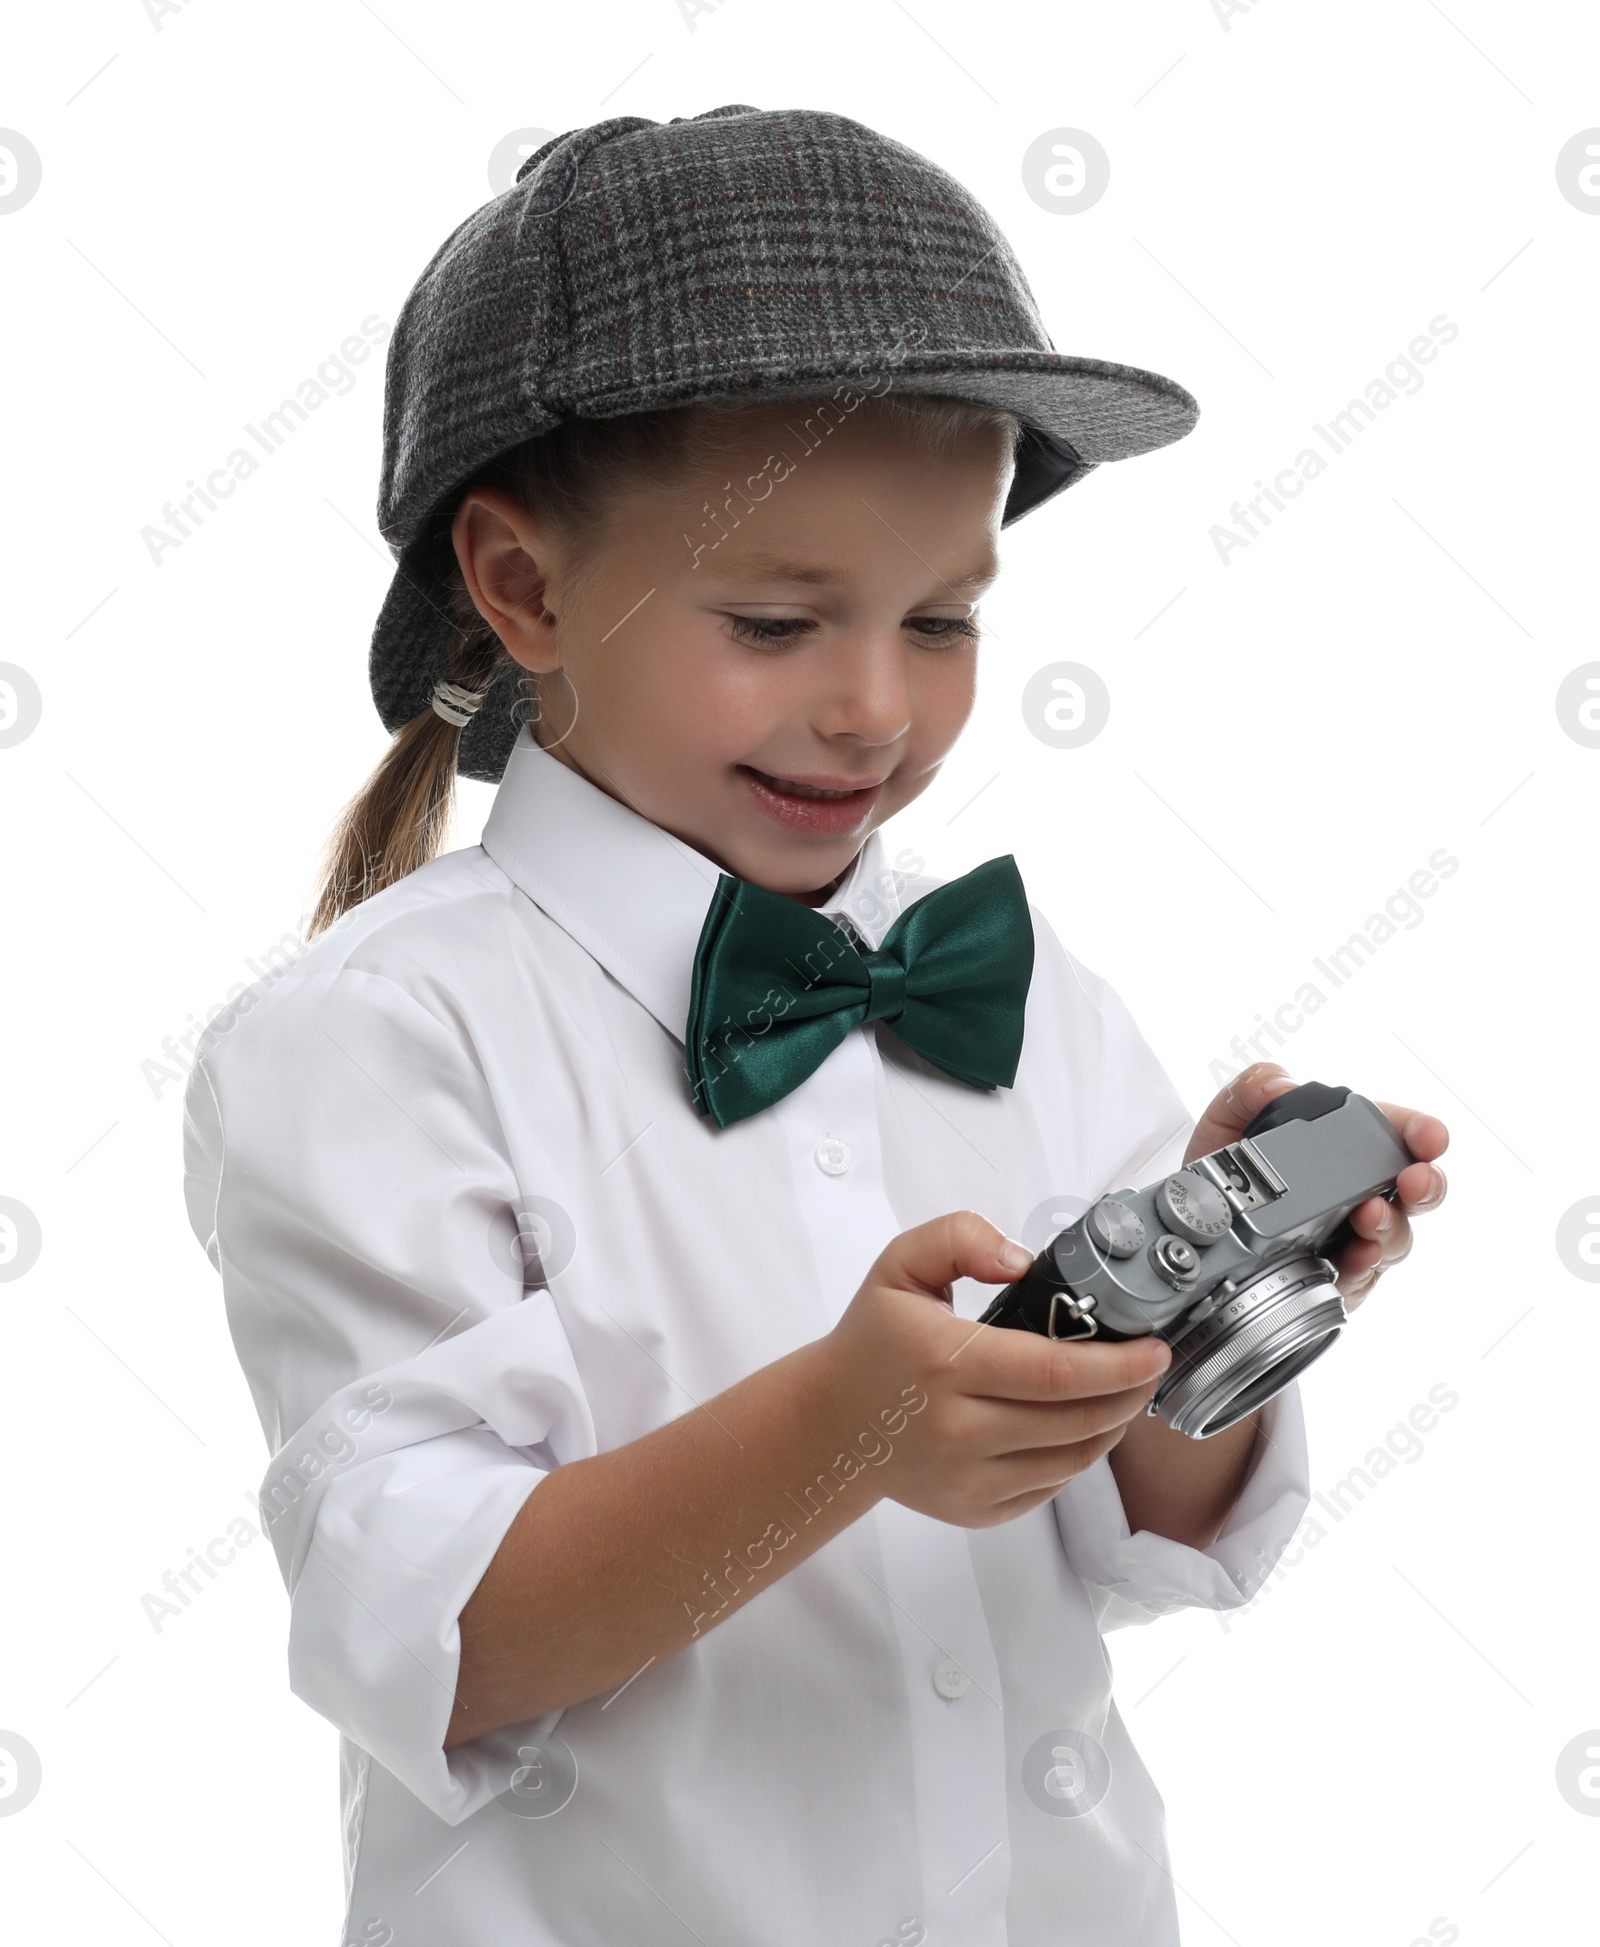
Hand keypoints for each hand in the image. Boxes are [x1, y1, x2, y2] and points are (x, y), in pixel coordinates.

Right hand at [822, 1211, 1171, 1528]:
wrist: (831, 1426)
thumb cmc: (874, 1340)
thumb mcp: (900, 1264)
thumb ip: (960, 1238)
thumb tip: (1023, 1262)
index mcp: (945, 1363)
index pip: (1056, 1373)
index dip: (1118, 1365)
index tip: (1154, 1348)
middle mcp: (956, 1430)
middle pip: (1076, 1420)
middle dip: (1130, 1393)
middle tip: (1150, 1367)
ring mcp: (966, 1480)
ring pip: (1071, 1460)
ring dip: (1111, 1426)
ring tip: (1123, 1394)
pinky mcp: (973, 1511)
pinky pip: (1049, 1489)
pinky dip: (1076, 1458)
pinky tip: (1080, 1426)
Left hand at [1186, 1062, 1448, 1311]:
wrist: (1194, 1223)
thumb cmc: (1223, 1166)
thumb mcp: (1229, 1115)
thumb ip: (1253, 1087)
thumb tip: (1281, 1085)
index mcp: (1345, 1146)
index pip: (1397, 1133)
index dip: (1420, 1132)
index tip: (1431, 1136)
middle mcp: (1359, 1191)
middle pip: (1414, 1190)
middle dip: (1425, 1184)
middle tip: (1414, 1180)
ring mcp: (1352, 1235)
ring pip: (1394, 1236)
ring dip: (1389, 1226)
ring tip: (1370, 1217)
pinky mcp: (1335, 1275)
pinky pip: (1360, 1276)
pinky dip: (1361, 1267)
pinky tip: (1354, 1257)